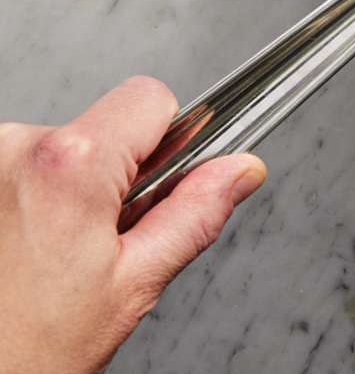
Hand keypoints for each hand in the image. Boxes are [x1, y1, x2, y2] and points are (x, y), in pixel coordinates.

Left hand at [0, 76, 265, 373]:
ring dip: (66, 190)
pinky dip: (28, 199)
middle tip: (98, 243)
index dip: (169, 140)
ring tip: (51, 255)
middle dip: (114, 176)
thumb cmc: (24, 352)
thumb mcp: (132, 285)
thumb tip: (240, 171)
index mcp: (69, 165)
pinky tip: (22, 251)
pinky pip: (18, 167)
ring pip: (59, 149)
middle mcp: (12, 148)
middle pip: (101, 128)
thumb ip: (195, 214)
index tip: (158, 182)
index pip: (149, 98)